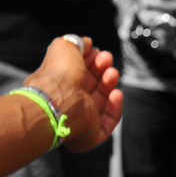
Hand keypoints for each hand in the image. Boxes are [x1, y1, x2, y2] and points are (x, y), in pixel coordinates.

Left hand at [24, 36, 122, 153]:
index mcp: (59, 83)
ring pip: (101, 102)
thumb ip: (76, 43)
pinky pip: (108, 123)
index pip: (78, 72)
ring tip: (111, 73)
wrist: (58, 100)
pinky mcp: (91, 134)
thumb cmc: (58, 74)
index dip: (90, 60)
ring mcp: (80, 118)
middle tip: (106, 59)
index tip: (96, 50)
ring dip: (109, 84)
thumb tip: (86, 42)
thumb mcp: (63, 47)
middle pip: (91, 85)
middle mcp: (68, 100)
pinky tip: (116, 93)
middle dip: (101, 70)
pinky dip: (115, 108)